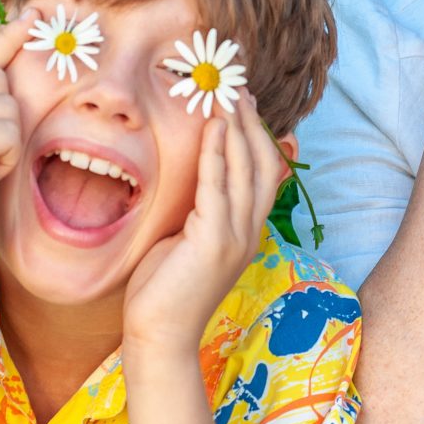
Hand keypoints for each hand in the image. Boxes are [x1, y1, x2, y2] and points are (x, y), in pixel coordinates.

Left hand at [122, 95, 286, 355]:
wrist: (159, 335)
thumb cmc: (164, 290)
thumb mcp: (186, 239)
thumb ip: (197, 208)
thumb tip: (192, 174)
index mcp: (247, 232)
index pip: (265, 174)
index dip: (258, 135)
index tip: (243, 102)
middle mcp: (250, 232)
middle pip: (263, 164)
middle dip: (252, 122)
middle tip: (238, 87)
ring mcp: (236, 238)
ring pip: (246, 170)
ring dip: (238, 128)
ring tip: (227, 95)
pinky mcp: (214, 242)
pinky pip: (218, 187)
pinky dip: (217, 153)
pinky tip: (213, 127)